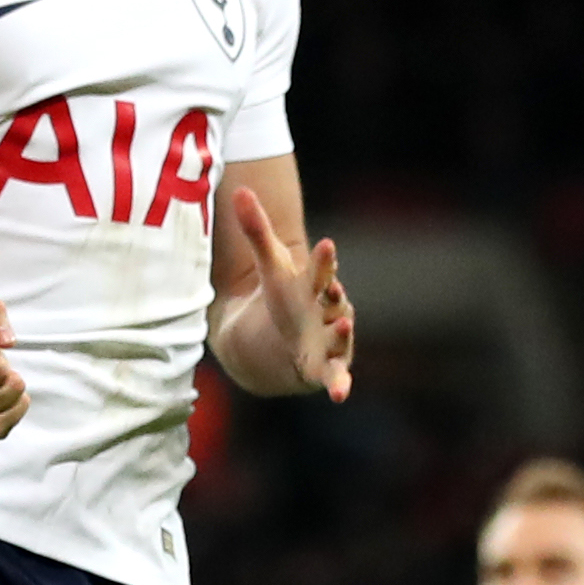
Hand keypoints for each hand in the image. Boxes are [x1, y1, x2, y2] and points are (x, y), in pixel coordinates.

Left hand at [214, 175, 353, 402]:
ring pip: (339, 335)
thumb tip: (240, 190)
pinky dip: (340, 383)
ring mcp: (331, 341)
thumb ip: (257, 231)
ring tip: (343, 324)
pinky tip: (340, 394)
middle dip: (335, 294)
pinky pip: (336, 376)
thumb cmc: (285, 300)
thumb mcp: (270, 267)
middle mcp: (328, 311)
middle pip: (333, 301)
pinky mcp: (327, 369)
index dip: (324, 260)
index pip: (320, 269)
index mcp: (316, 286)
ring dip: (342, 331)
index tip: (325, 245)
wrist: (286, 342)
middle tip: (334, 287)